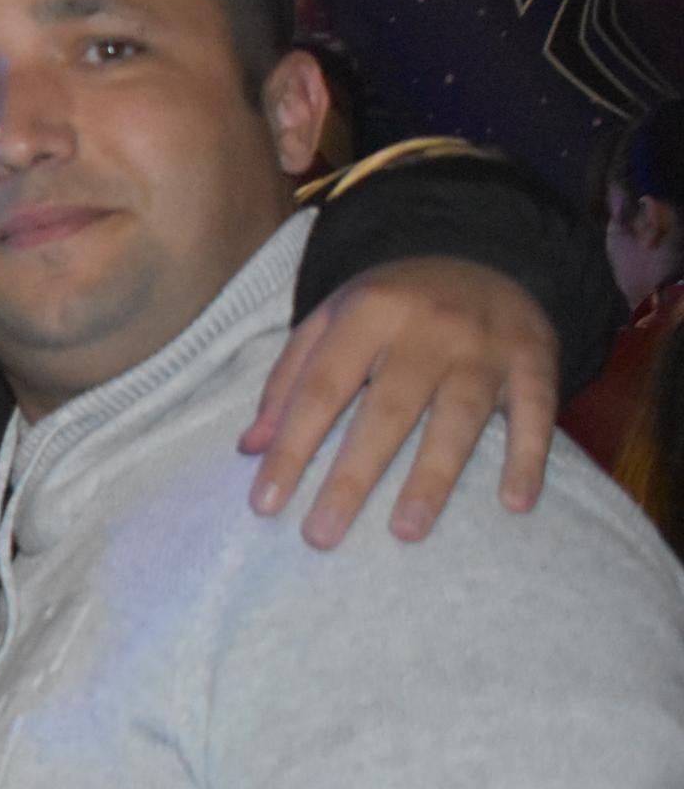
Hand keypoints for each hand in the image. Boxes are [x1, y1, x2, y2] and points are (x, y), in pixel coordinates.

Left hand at [243, 256, 559, 547]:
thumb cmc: (392, 305)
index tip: (265, 505)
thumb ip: (289, 380)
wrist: (485, 253)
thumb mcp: (331, 321)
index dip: (291, 448)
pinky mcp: (535, 360)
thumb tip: (251, 448)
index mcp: (367, 312)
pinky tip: (515, 503)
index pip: (321, 389)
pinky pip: (537, 413)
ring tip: (406, 531)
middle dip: (352, 477)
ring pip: (458, 418)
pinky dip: (529, 458)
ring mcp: (485, 345)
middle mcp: (428, 328)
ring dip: (432, 478)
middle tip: (321, 536)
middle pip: (387, 411)